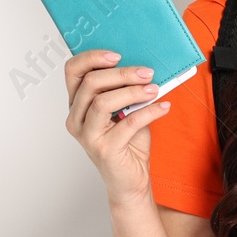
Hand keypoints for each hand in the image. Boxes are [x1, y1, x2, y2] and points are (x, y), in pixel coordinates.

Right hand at [63, 49, 172, 207]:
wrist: (130, 182)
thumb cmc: (127, 144)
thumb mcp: (124, 110)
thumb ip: (124, 90)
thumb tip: (142, 66)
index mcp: (76, 105)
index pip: (72, 72)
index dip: (92, 58)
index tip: (117, 55)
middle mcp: (76, 120)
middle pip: (90, 83)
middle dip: (121, 73)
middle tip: (146, 72)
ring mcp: (87, 136)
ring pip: (103, 101)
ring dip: (133, 91)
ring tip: (153, 89)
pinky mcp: (105, 150)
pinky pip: (128, 123)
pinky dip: (149, 111)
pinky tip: (163, 107)